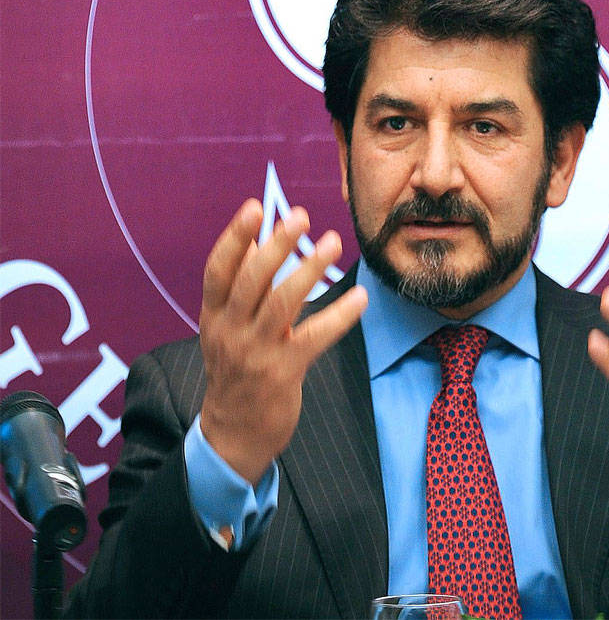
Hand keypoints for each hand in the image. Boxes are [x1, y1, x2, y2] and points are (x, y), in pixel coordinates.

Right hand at [198, 199, 367, 484]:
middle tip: (299, 217)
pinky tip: (360, 297)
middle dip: (276, 245)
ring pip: (281, 304)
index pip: (218, 270)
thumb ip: (239, 289)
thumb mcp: (226, 330)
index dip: (235, 238)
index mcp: (213, 317)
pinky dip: (339, 316)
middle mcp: (230, 331)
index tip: (254, 207)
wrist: (234, 434)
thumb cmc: (237, 372)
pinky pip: (314, 337)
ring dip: (308, 270)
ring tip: (333, 242)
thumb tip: (257, 241)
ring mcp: (255, 353)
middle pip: (251, 280)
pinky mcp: (283, 372)